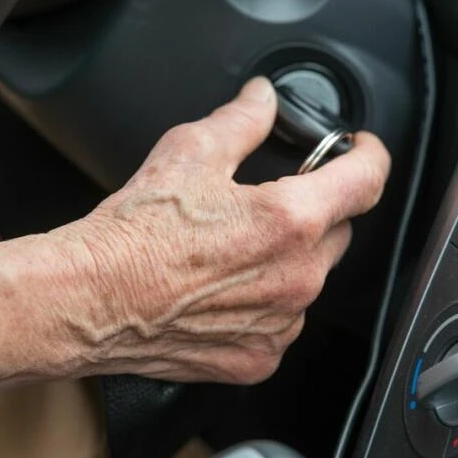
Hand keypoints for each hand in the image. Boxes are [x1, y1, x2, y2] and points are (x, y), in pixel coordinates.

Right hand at [0, 78, 389, 394]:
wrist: (90, 301)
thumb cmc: (132, 236)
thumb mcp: (189, 152)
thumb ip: (242, 119)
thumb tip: (263, 99)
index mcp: (289, 220)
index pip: (366, 180)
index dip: (368, 155)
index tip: (359, 151)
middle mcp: (296, 277)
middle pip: (337, 232)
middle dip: (313, 212)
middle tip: (263, 205)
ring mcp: (280, 324)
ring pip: (310, 280)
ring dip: (288, 262)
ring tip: (230, 253)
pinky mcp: (258, 357)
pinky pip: (282, 323)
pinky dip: (266, 305)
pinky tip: (223, 292)